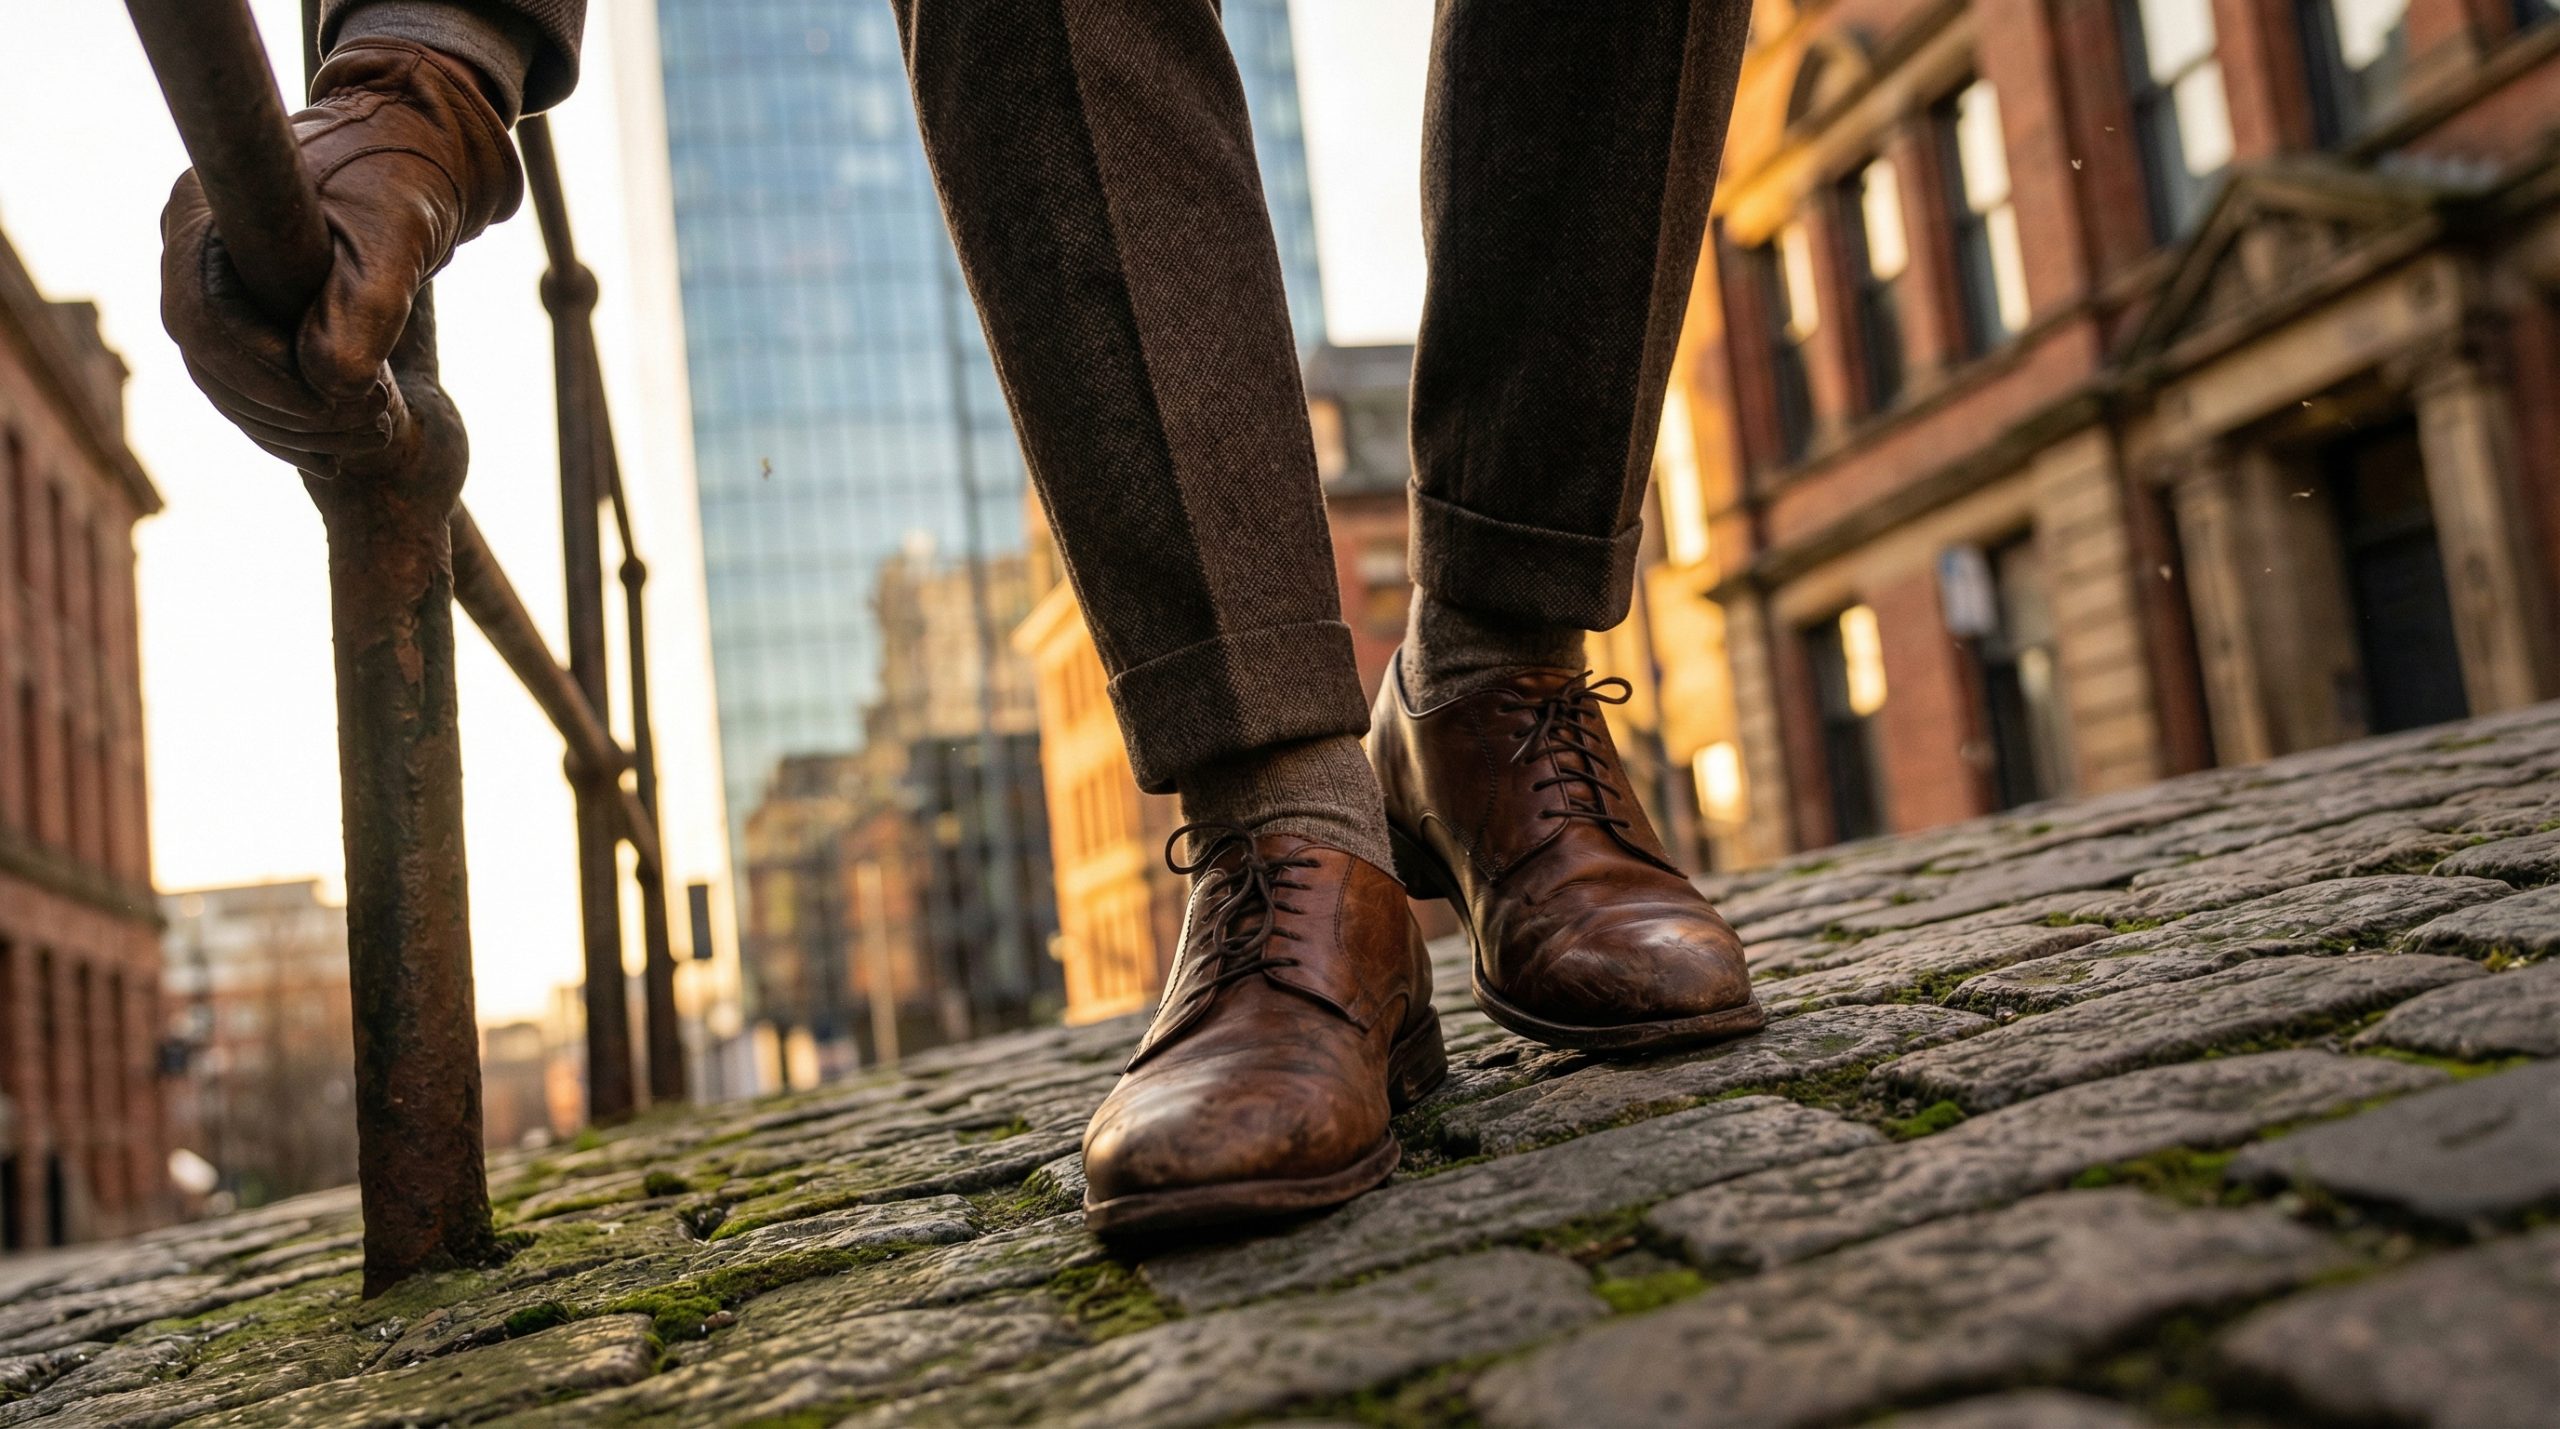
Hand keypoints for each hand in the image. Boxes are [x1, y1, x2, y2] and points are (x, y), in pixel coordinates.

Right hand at [160, 38, 521, 476]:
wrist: (418, 152)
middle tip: (376, 426)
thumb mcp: (396, 237)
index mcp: (204, 215)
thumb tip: (329, 384)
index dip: (259, 374)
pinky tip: (352, 446)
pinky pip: (253, 388)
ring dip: (299, 428)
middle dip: (290, 411)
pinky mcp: (251, 313)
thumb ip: (367, 305)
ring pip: (230, 386)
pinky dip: (299, 425)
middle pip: (210, 362)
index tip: (337, 398)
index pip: (199, 319)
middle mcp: (194, 252)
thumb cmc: (403, 179)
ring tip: (378, 434)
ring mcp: (217, 285)